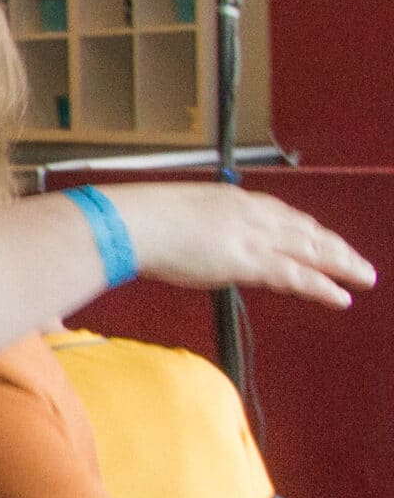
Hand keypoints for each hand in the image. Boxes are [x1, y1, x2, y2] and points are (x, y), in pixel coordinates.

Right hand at [111, 184, 375, 306]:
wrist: (132, 222)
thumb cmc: (138, 220)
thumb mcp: (173, 215)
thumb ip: (192, 227)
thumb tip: (185, 238)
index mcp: (234, 200)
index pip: (282, 215)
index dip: (306, 229)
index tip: (320, 237)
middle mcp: (252, 214)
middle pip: (306, 231)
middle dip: (335, 246)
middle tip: (357, 261)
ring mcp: (254, 237)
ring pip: (312, 252)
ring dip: (342, 264)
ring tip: (364, 278)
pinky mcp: (250, 262)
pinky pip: (297, 276)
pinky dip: (323, 287)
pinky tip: (342, 297)